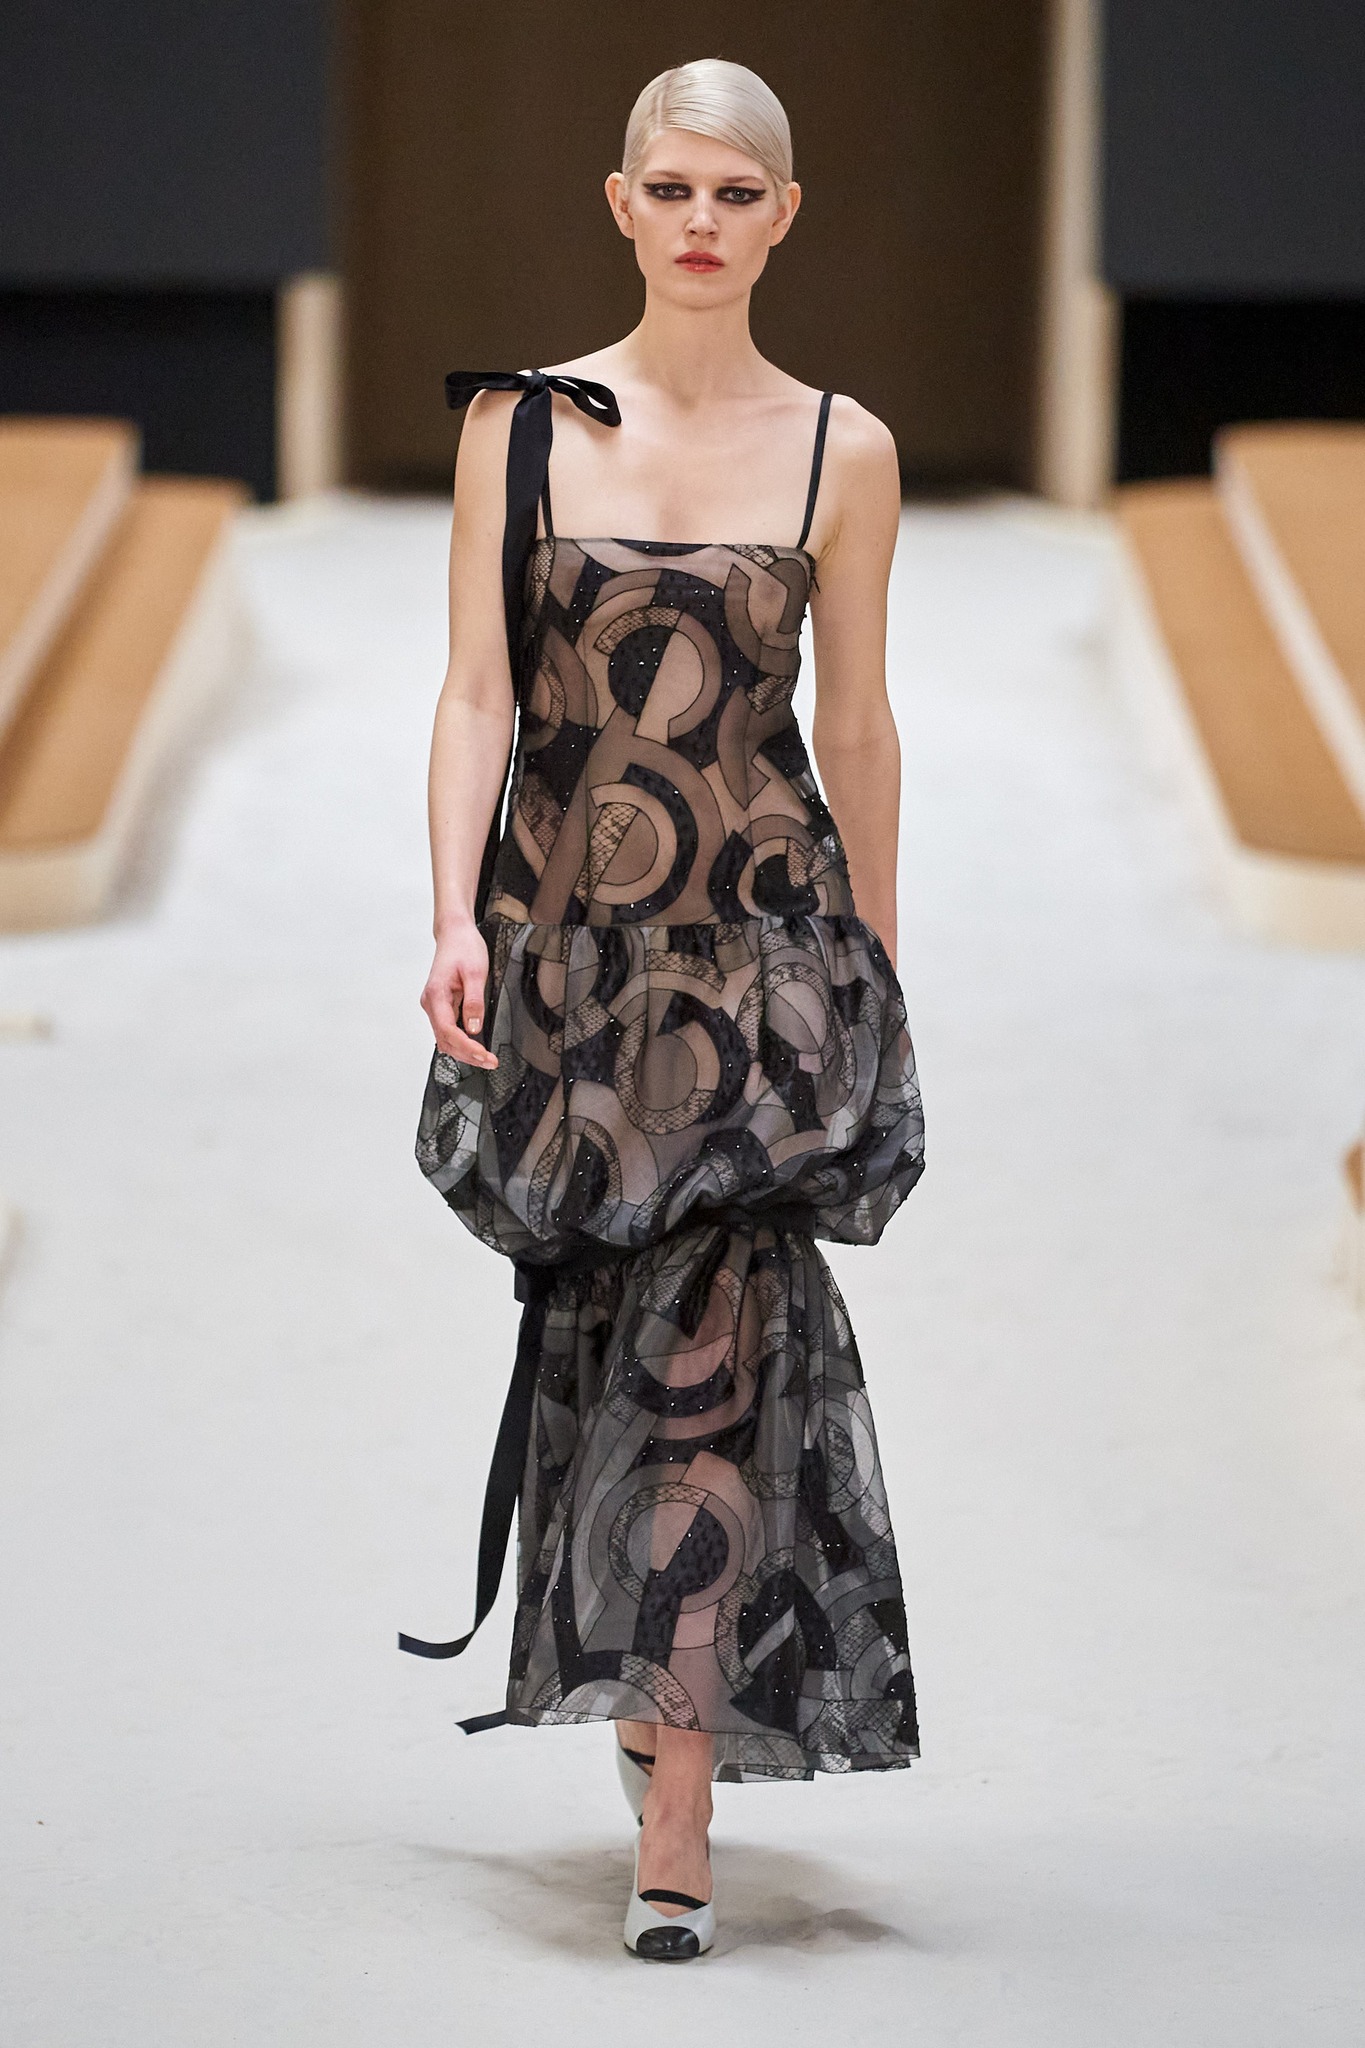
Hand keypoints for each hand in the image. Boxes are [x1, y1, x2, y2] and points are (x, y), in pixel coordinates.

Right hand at [421, 922, 497, 1067]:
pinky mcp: (441, 1004)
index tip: (484, 1056)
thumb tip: (473, 1028)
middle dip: (467, 1054)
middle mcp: (431, 1002)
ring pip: (445, 1037)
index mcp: (436, 995)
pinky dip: (461, 1041)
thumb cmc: (464, 947)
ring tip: (485, 1058)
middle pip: (445, 1040)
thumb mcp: (475, 973)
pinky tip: (476, 1046)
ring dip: (464, 1051)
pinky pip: (448, 1029)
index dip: (466, 1047)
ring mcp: (434, 1005)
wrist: (455, 933)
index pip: (448, 1031)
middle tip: (490, 1062)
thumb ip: (474, 1001)